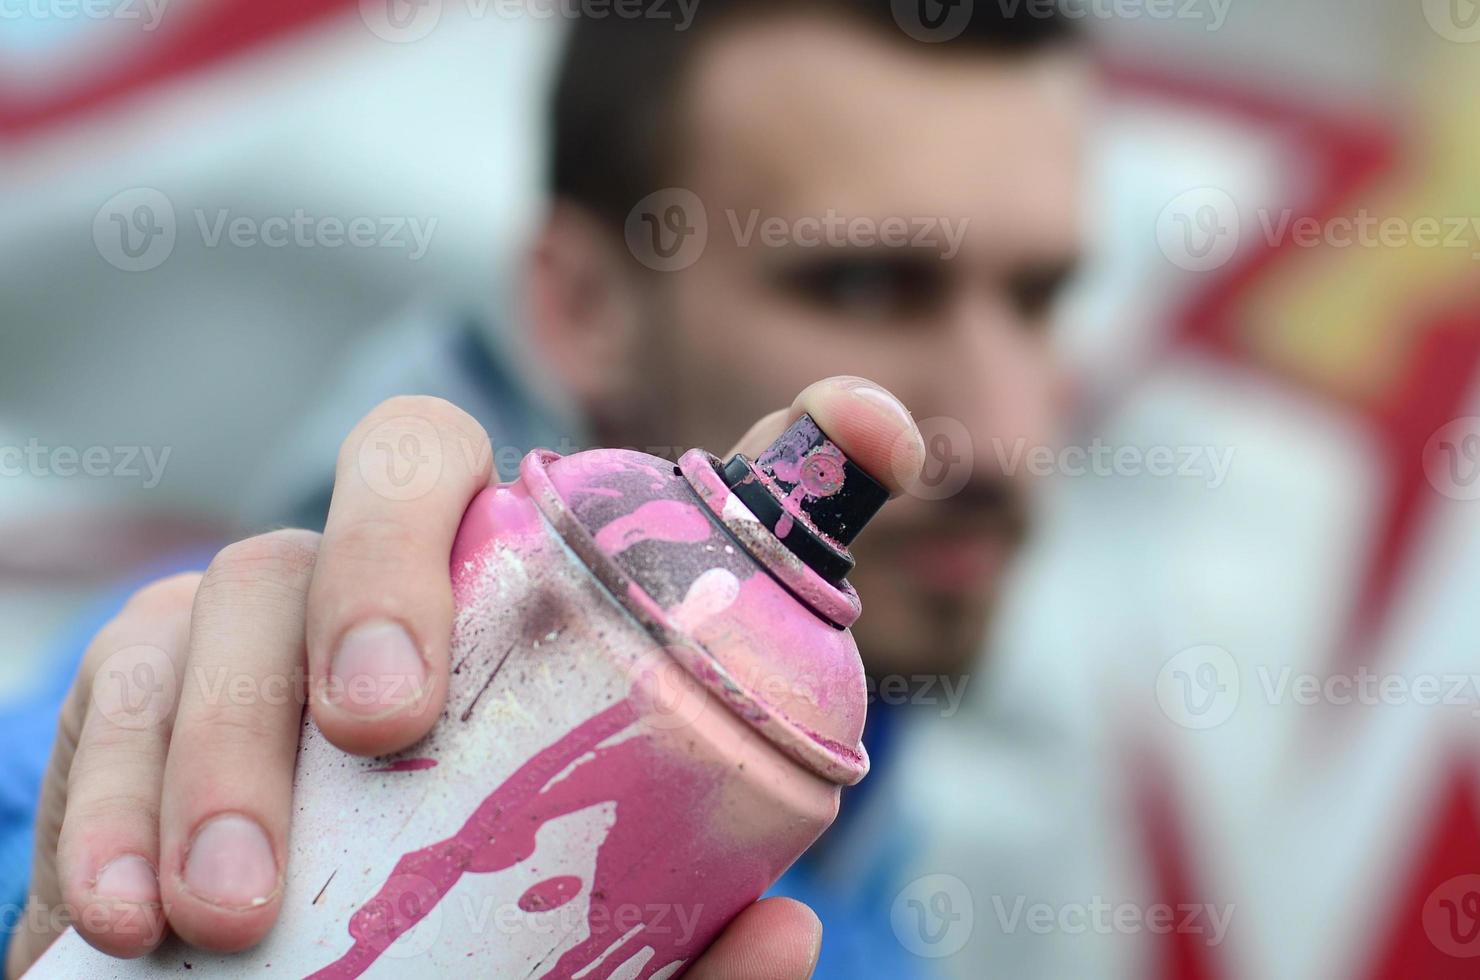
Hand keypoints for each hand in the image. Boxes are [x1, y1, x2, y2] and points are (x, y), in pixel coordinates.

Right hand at [7, 377, 922, 978]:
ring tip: (229, 903)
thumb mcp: (603, 935)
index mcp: (491, 619)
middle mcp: (368, 605)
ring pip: (212, 602)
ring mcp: (242, 656)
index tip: (789, 463)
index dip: (618, 461)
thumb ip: (679, 931)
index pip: (522, 485)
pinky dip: (102, 801)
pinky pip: (106, 706)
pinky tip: (125, 913)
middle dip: (367, 580)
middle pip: (361, 501)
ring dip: (214, 739)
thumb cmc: (479, 957)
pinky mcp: (126, 733)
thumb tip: (790, 930)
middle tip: (384, 726)